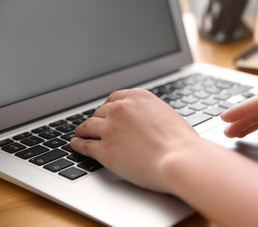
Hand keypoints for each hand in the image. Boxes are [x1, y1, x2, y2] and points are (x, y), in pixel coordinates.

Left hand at [71, 88, 199, 191]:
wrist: (180, 159)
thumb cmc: (180, 141)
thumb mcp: (165, 114)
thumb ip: (148, 112)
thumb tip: (140, 120)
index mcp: (137, 97)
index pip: (114, 98)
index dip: (108, 107)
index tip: (106, 113)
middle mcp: (120, 108)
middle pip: (100, 112)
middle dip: (98, 120)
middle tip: (96, 127)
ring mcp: (110, 128)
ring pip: (87, 126)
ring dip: (82, 130)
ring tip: (80, 134)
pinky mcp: (104, 149)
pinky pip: (84, 145)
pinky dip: (78, 145)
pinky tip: (77, 145)